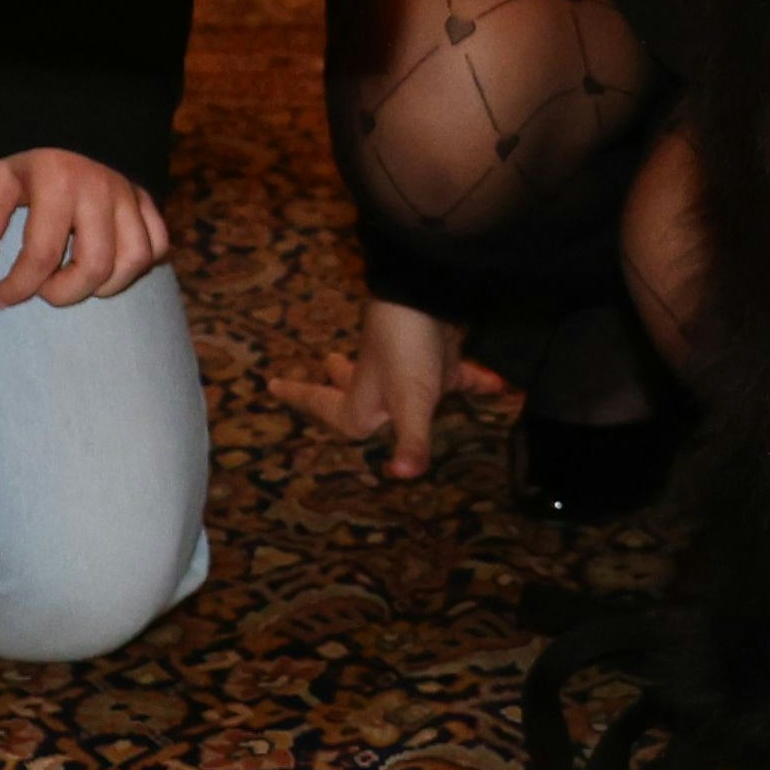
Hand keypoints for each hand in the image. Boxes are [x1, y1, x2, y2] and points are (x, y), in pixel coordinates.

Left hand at [0, 147, 170, 308]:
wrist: (67, 112)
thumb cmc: (25, 155)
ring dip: (105, 284)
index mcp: (56, 183)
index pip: (41, 257)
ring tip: (76, 278)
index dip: (16, 289)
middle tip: (42, 287)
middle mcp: (99, 189)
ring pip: (134, 260)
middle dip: (63, 293)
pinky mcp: (147, 196)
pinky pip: (157, 244)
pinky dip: (138, 264)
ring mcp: (129, 193)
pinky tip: (109, 263)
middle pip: (94, 266)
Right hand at [307, 296, 514, 479]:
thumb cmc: (407, 351)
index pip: (322, 406)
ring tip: (398, 389)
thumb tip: (402, 476)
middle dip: (336, 383)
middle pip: (350, 388)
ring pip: (397, 383)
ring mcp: (408, 371)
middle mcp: (380, 388)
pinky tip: (500, 387)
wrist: (431, 293)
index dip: (297, 397)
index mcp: (361, 405)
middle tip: (326, 366)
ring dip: (396, 385)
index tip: (270, 383)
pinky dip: (476, 381)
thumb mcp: (411, 402)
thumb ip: (411, 441)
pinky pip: (457, 375)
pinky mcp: (440, 357)